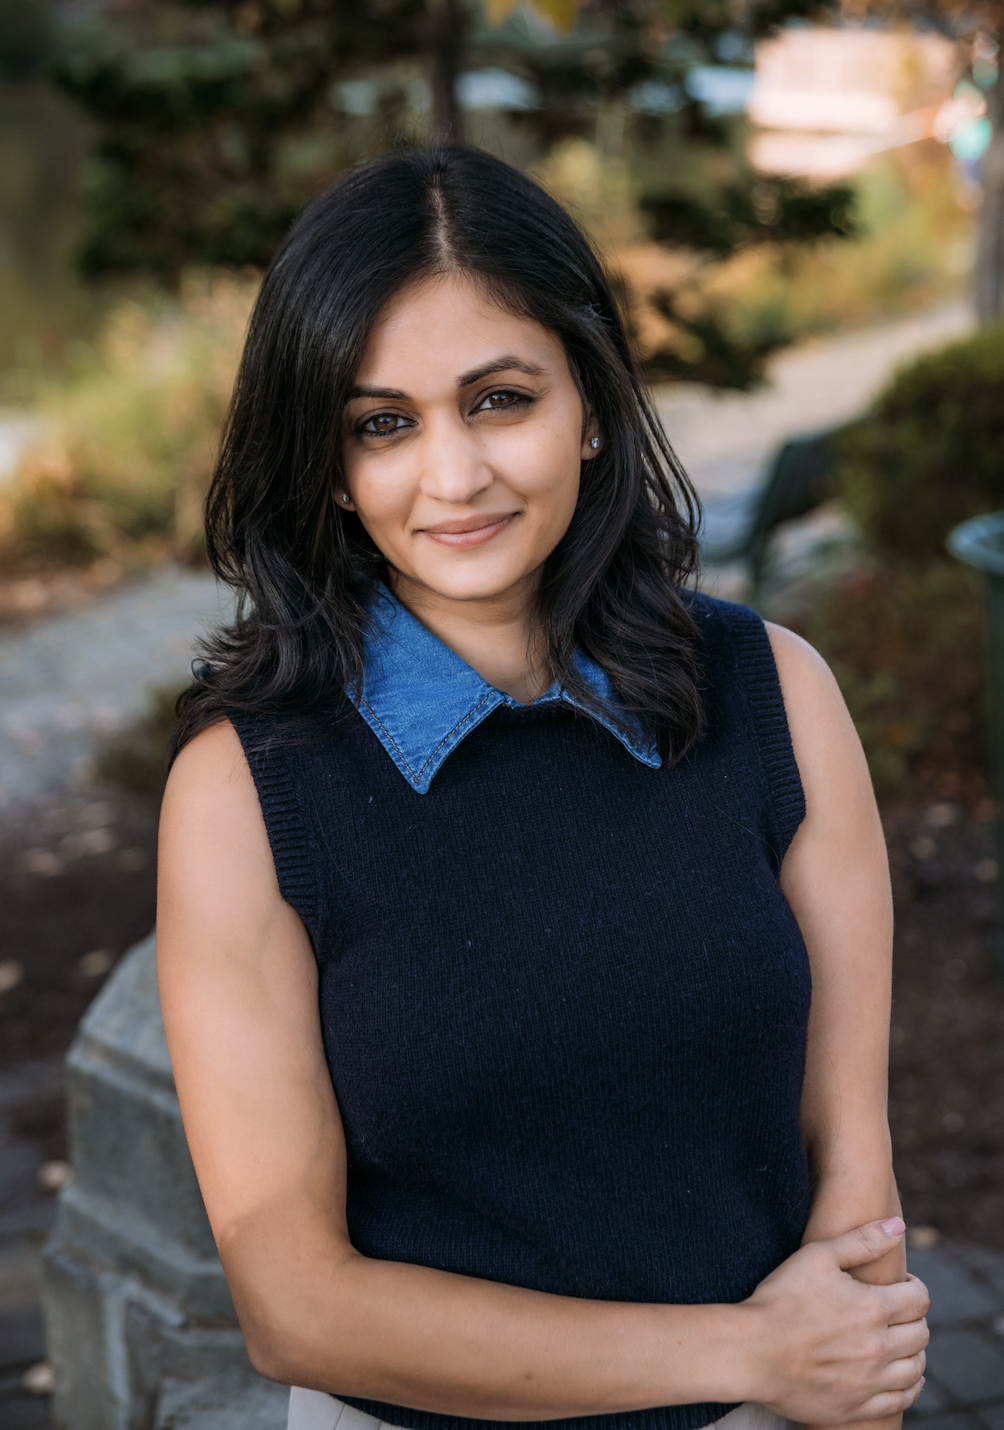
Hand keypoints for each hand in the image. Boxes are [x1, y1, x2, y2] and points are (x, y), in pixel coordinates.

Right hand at [742, 1218, 928, 1423]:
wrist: (751, 1351)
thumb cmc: (781, 1299)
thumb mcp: (817, 1256)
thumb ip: (861, 1240)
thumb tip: (897, 1225)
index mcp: (873, 1308)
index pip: (918, 1299)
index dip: (914, 1286)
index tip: (901, 1283)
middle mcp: (879, 1348)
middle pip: (920, 1333)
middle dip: (914, 1317)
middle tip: (897, 1310)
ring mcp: (870, 1382)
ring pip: (915, 1368)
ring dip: (915, 1351)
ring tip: (900, 1341)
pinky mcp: (857, 1406)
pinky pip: (901, 1400)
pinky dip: (910, 1387)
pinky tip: (906, 1377)